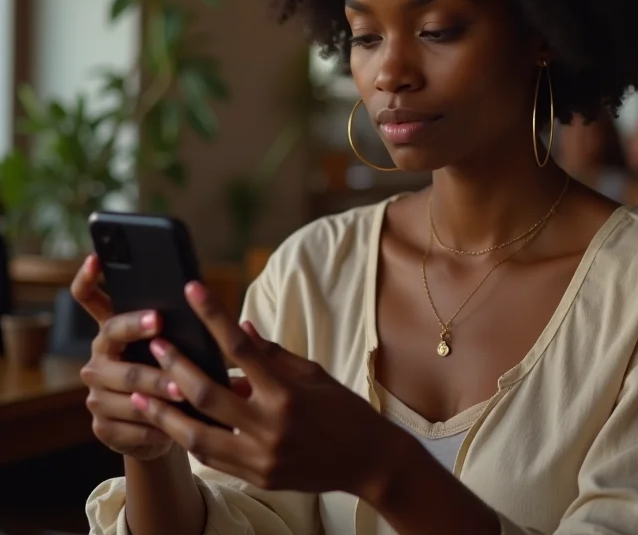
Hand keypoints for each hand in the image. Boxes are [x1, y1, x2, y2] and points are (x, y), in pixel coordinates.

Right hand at [71, 255, 182, 460]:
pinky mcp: (101, 427)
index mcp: (113, 333)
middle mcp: (98, 359)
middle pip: (113, 340)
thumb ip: (180, 324)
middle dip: (137, 329)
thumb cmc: (175, 374)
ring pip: (127, 387)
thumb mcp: (178, 345)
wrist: (163, 428)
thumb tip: (199, 293)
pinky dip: (155, 425)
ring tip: (184, 389)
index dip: (88, 278)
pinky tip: (175, 426)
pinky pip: (129, 424)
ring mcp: (96, 394)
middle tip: (163, 330)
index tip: (97, 257)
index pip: (89, 299)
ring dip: (157, 388)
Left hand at [131, 281, 397, 498]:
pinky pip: (212, 458)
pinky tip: (172, 422)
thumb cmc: (343, 408)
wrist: (367, 460)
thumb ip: (272, 353)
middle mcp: (271, 426)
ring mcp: (261, 457)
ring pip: (197, 434)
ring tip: (141, 394)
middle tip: (155, 345)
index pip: (240, 347)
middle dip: (176, 366)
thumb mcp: (313, 373)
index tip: (192, 290)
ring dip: (165, 412)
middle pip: (208, 392)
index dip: (213, 316)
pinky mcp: (256, 476)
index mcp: (288, 392)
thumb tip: (238, 327)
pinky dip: (190, 438)